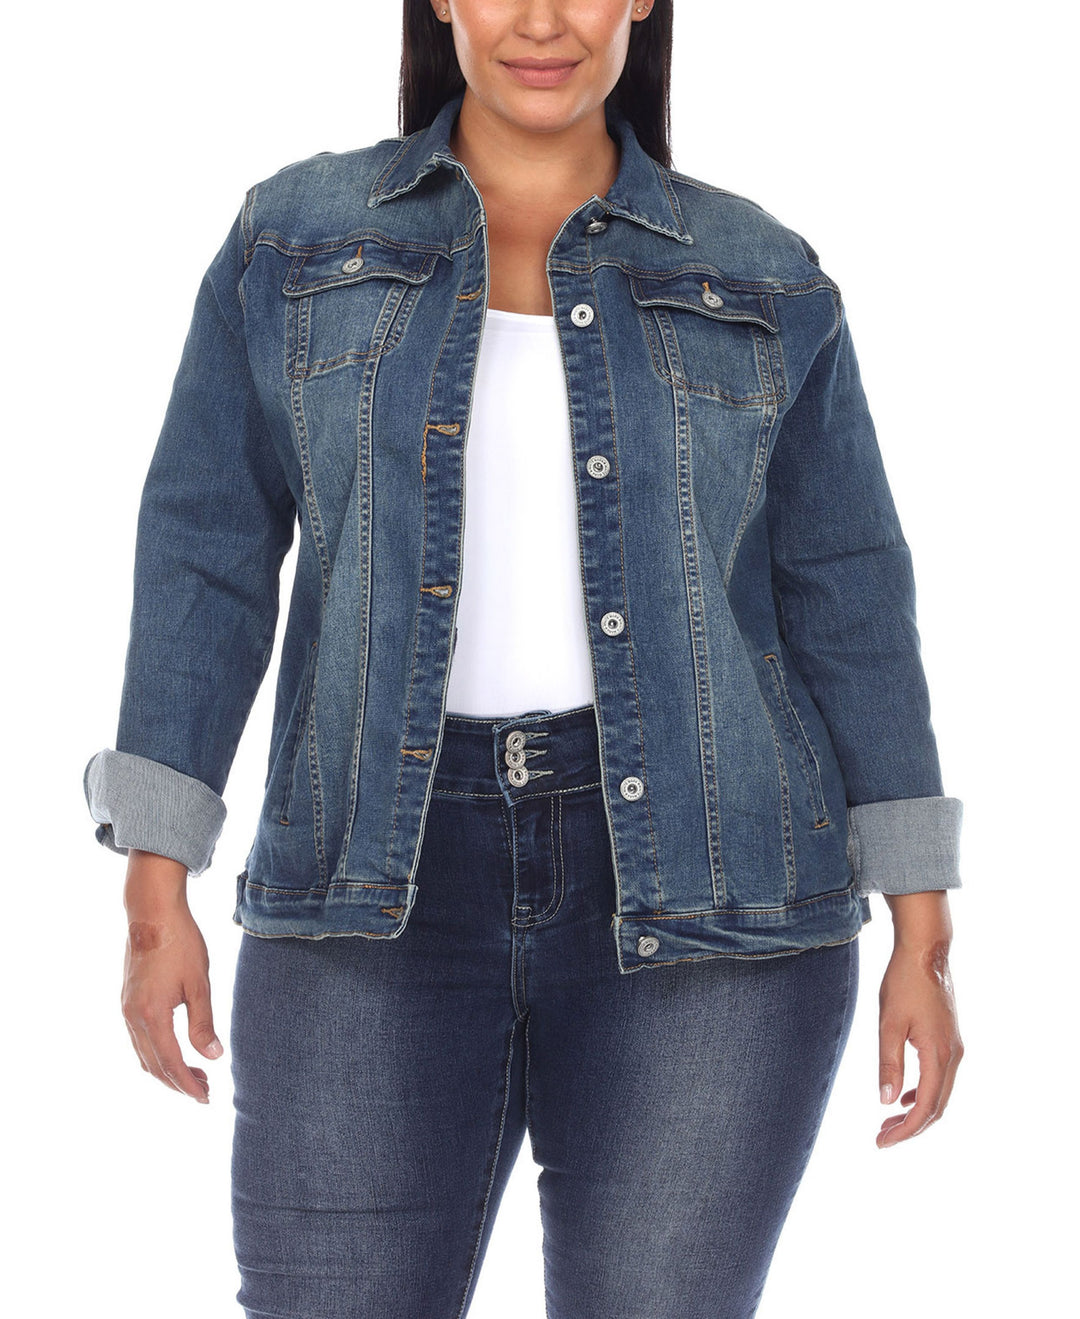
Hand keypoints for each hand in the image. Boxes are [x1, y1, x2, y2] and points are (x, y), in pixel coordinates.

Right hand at [121, 850, 222, 1103]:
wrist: (152, 913)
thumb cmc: (181, 944)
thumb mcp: (199, 984)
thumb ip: (203, 1023)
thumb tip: (213, 1057)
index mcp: (152, 1015)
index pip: (171, 1063)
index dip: (188, 1084)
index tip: (205, 1098)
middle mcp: (133, 1017)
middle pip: (154, 1065)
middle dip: (178, 1083)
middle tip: (204, 1092)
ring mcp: (126, 1009)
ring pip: (144, 1055)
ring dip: (166, 1070)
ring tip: (195, 1075)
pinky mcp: (127, 1001)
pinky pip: (139, 1040)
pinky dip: (156, 1054)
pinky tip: (174, 1050)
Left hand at [876, 934, 963, 1147]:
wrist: (926, 952)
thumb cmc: (904, 983)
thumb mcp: (888, 1023)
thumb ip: (889, 1063)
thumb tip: (886, 1102)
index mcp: (938, 1055)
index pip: (925, 1107)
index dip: (905, 1130)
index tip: (881, 1142)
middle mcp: (953, 1056)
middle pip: (936, 1107)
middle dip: (910, 1127)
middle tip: (881, 1138)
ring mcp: (955, 1048)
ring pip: (940, 1094)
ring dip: (917, 1111)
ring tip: (888, 1122)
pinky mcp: (950, 1039)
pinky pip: (940, 1077)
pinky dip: (923, 1093)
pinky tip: (904, 1096)